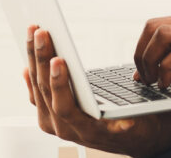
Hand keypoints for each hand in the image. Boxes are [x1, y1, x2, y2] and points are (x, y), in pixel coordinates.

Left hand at [24, 25, 170, 157]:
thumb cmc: (142, 123)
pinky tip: (29, 57)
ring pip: (38, 88)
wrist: (136, 139)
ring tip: (34, 31)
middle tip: (41, 31)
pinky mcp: (51, 115)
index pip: (65, 106)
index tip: (58, 58)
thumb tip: (126, 124)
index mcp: (86, 130)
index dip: (58, 82)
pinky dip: (31, 73)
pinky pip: (36, 93)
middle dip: (42, 58)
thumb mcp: (141, 121)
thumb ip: (129, 121)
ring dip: (34, 57)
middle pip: (46, 91)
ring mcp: (55, 123)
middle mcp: (65, 130)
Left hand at [133, 0, 170, 87]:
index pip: (167, 21)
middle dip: (141, 52)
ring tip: (153, 81)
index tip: (145, 65)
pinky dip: (167, 68)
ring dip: (149, 60)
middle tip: (143, 75)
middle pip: (155, 25)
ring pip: (161, 35)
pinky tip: (170, 82)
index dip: (149, 45)